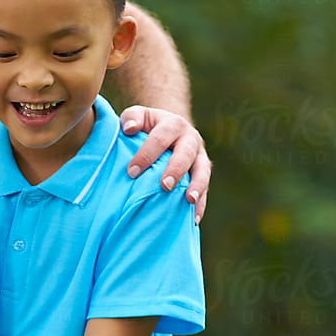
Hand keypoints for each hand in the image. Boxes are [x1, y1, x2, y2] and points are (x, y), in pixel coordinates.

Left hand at [119, 106, 211, 222]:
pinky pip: (206, 189)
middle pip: (185, 153)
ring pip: (202, 170)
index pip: (160, 138)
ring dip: (197, 186)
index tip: (132, 172)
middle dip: (176, 169)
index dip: (146, 154)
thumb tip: (129, 128)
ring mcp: (200, 157)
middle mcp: (190, 139)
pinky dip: (201, 204)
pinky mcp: (203, 173)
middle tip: (164, 186)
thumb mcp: (139, 116)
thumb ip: (132, 118)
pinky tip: (194, 220)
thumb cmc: (148, 126)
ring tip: (189, 200)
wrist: (172, 129)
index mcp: (173, 124)